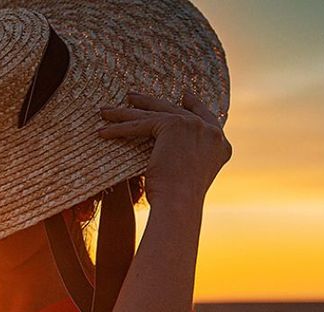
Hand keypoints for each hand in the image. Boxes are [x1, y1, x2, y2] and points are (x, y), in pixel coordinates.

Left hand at [97, 92, 231, 212]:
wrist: (179, 203)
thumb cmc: (179, 200)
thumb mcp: (189, 174)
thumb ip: (188, 157)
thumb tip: (171, 154)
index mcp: (221, 144)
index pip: (206, 118)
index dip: (195, 106)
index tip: (186, 96)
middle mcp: (211, 131)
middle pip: (176, 110)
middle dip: (151, 103)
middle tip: (134, 97)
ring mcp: (194, 125)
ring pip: (154, 115)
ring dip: (126, 113)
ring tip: (108, 111)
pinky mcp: (173, 124)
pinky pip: (141, 123)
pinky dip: (119, 129)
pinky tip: (103, 131)